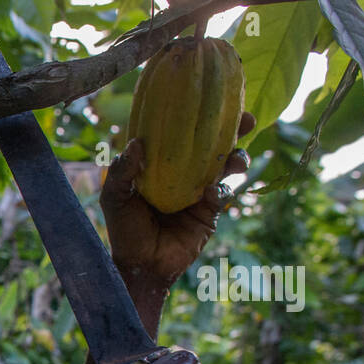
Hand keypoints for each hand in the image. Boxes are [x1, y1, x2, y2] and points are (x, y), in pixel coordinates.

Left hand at [101, 112, 256, 286]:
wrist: (142, 266)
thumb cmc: (125, 231)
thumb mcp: (116, 199)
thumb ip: (123, 171)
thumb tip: (137, 142)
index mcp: (162, 165)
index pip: (181, 133)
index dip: (196, 115)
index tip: (210, 96)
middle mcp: (183, 173)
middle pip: (213, 143)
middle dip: (233, 128)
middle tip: (247, 117)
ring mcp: (199, 190)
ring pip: (225, 165)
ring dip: (237, 156)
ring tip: (237, 157)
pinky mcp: (210, 210)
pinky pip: (222, 193)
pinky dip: (221, 188)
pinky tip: (210, 191)